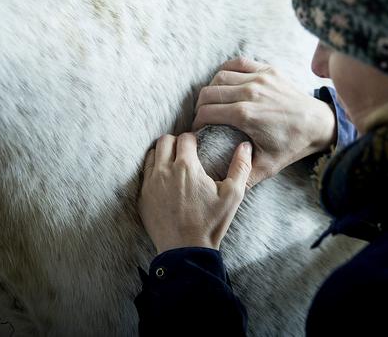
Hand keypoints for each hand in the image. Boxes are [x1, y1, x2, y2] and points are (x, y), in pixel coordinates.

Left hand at [138, 133, 251, 253]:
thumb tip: (245, 145)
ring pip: (151, 155)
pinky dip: (153, 171)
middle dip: (176, 142)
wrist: (186, 250)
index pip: (185, 138)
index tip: (198, 146)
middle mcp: (164, 171)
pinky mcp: (143, 197)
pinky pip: (144, 174)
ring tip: (173, 163)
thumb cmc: (211, 223)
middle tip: (185, 152)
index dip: (193, 139)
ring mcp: (150, 184)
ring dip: (162, 154)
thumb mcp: (233, 195)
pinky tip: (164, 180)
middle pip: (164, 141)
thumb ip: (241, 167)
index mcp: (186, 167)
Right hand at [192, 58, 336, 187]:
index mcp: (245, 115)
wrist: (319, 124)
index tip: (198, 129)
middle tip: (202, 116)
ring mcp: (260, 79)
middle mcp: (250, 93)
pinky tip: (225, 81)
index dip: (197, 122)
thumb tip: (221, 185)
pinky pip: (238, 62)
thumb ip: (242, 176)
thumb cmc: (292, 145)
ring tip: (212, 101)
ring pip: (220, 76)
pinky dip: (227, 69)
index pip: (206, 112)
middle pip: (208, 93)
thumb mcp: (267, 167)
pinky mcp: (268, 70)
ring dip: (212, 89)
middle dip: (200, 106)